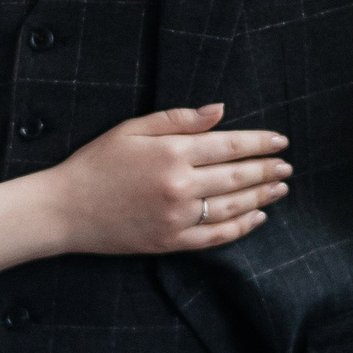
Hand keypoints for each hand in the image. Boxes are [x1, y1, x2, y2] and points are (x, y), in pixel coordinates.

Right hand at [49, 105, 290, 256]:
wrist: (65, 209)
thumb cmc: (95, 163)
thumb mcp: (131, 129)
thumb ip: (178, 119)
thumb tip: (220, 110)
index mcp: (171, 153)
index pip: (229, 145)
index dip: (259, 143)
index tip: (280, 142)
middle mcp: (179, 186)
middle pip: (237, 177)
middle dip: (267, 170)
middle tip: (287, 166)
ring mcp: (177, 217)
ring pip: (232, 207)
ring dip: (262, 197)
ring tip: (280, 188)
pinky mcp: (171, 242)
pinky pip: (215, 236)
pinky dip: (240, 227)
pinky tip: (256, 218)